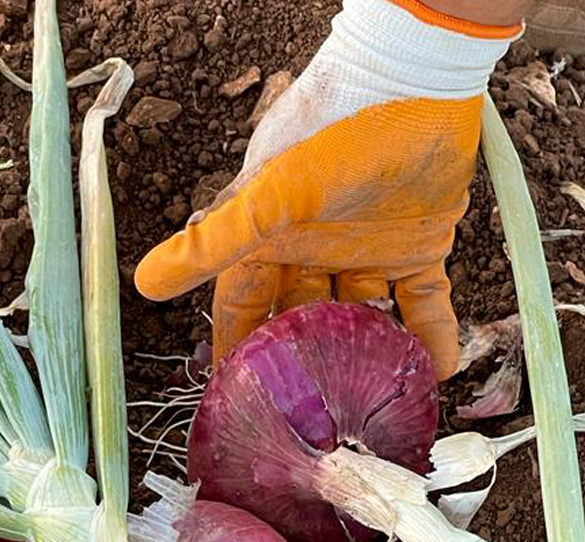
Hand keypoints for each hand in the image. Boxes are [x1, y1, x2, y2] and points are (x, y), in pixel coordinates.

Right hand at [135, 0, 520, 379]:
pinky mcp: (416, 247)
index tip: (238, 399)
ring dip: (368, 358)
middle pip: (301, 323)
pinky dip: (432, 334)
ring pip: (361, 321)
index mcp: (271, 242)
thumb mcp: (267, 200)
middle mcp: (313, 253)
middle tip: (311, 418)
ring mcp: (365, 253)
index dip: (239, 349)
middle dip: (304, 366)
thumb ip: (211, 245)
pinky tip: (439, 370)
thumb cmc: (333, 133)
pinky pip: (423, 303)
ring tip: (373, 408)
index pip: (244, 308)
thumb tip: (145, 284)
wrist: (415, 80)